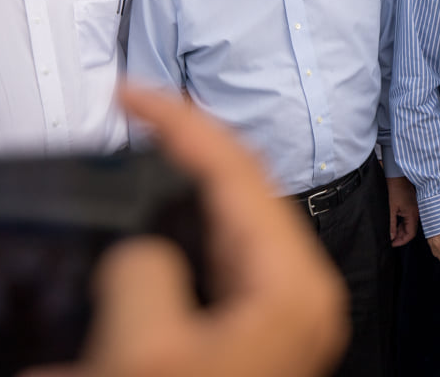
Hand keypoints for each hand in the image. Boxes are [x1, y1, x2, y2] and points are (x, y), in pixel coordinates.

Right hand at [22, 85, 347, 376]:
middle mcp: (301, 297)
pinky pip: (220, 269)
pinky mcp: (255, 343)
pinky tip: (152, 232)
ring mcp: (282, 321)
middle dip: (190, 151)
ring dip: (186, 194)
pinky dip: (183, 242)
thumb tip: (144, 248)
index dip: (185, 122)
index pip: (242, 171)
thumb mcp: (144, 345)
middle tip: (140, 118)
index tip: (139, 94)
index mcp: (293, 285)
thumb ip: (144, 266)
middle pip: (246, 194)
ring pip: (233, 229)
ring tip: (144, 158)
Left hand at [386, 177, 417, 247]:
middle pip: (410, 230)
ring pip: (408, 225)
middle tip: (389, 239)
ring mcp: (414, 209)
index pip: (410, 234)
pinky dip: (401, 223)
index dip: (401, 241)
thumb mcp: (390, 209)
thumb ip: (391, 224)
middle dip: (400, 236)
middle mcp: (415, 213)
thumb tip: (391, 237)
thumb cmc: (394, 190)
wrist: (397, 176)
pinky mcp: (411, 206)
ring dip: (400, 230)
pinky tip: (393, 223)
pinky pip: (407, 219)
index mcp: (412, 215)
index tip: (392, 244)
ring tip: (389, 232)